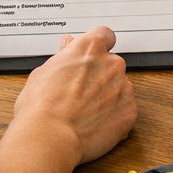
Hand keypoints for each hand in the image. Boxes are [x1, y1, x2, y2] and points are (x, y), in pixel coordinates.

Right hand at [12, 27, 137, 163]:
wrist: (51, 136)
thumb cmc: (41, 106)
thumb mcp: (43, 72)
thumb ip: (63, 56)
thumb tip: (68, 46)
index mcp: (90, 48)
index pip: (104, 35)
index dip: (98, 46)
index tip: (92, 56)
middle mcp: (111, 63)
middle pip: (111, 64)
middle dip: (100, 75)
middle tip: (81, 92)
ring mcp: (124, 87)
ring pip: (120, 87)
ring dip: (108, 96)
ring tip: (86, 112)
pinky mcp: (130, 111)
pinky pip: (126, 109)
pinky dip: (115, 115)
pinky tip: (96, 123)